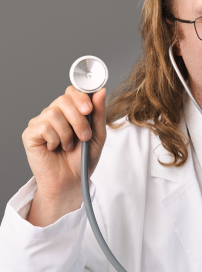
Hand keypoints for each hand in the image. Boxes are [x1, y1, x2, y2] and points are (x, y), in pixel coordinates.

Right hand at [22, 86, 106, 225]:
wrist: (72, 181)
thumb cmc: (83, 158)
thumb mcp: (98, 135)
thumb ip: (99, 113)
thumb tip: (100, 91)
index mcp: (70, 111)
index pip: (72, 91)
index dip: (81, 96)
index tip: (89, 108)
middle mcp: (54, 113)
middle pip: (64, 99)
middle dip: (79, 119)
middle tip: (85, 136)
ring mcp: (41, 122)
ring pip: (54, 113)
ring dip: (68, 133)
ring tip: (69, 146)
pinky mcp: (30, 134)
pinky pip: (44, 126)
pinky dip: (55, 139)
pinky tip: (56, 148)